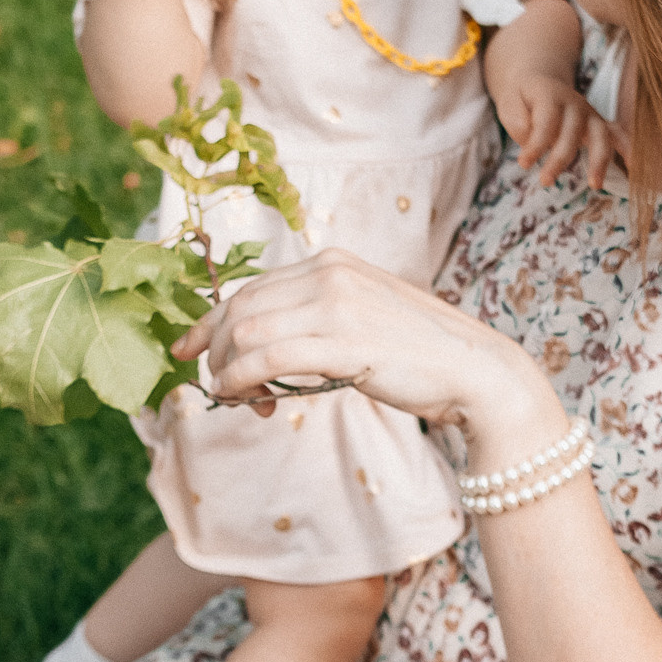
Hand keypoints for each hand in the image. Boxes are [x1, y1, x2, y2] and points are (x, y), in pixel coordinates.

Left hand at [172, 249, 560, 447]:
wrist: (473, 370)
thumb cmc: (419, 354)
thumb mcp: (362, 318)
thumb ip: (317, 319)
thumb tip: (263, 348)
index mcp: (331, 262)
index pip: (251, 286)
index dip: (210, 319)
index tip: (188, 348)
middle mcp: (329, 273)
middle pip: (240, 306)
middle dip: (215, 349)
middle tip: (219, 387)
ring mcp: (336, 303)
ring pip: (246, 331)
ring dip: (229, 370)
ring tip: (241, 399)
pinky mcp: (343, 340)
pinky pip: (266, 356)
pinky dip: (242, 378)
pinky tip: (245, 397)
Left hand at [494, 72, 619, 189]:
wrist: (540, 81)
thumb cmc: (522, 99)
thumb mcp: (508, 103)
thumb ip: (517, 121)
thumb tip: (531, 138)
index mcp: (550, 95)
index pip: (546, 122)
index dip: (536, 144)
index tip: (523, 163)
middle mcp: (574, 104)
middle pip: (572, 132)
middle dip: (560, 158)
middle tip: (545, 181)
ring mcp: (590, 114)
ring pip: (601, 135)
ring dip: (599, 160)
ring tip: (595, 185)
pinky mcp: (598, 124)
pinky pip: (617, 135)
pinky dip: (628, 149)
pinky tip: (634, 167)